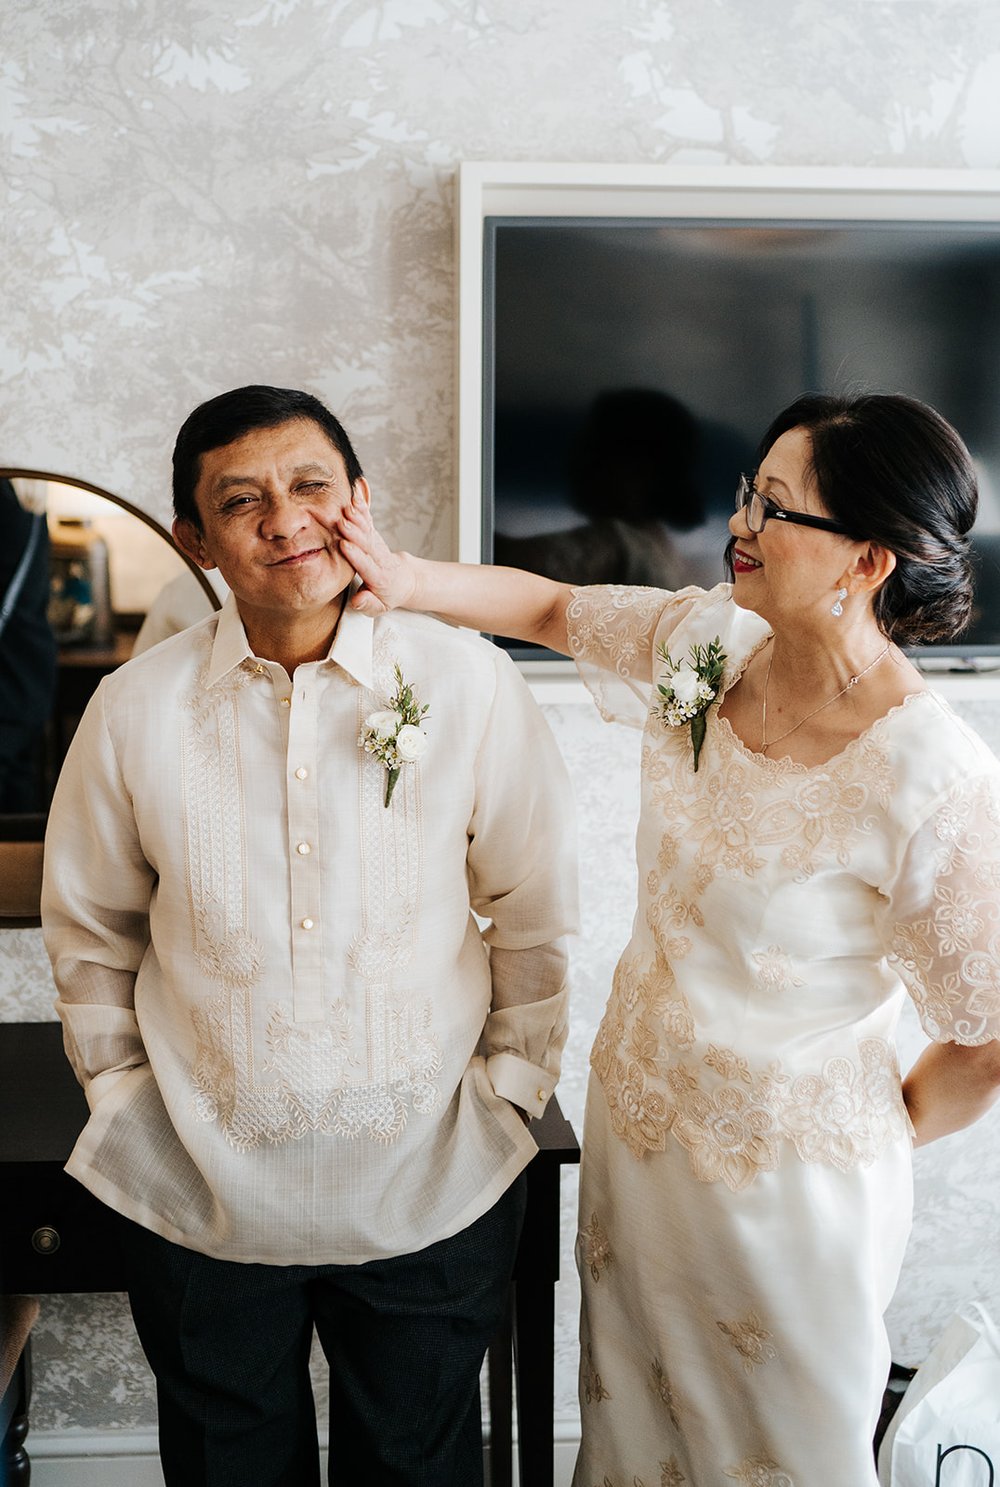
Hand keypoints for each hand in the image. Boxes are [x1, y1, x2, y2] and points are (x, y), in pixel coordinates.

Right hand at [336, 490, 416, 615]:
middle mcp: (380, 560)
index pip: (367, 566)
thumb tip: (358, 600)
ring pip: (369, 531)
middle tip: (342, 523)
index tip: (345, 545)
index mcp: (380, 578)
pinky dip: (363, 510)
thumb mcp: (378, 608)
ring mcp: (379, 546)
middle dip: (355, 533)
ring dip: (359, 518)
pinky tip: (355, 498)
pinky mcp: (376, 537)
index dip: (357, 556)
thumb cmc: (387, 596)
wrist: (404, 581)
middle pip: (368, 545)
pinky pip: (370, 523)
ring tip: (348, 507)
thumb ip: (368, 605)